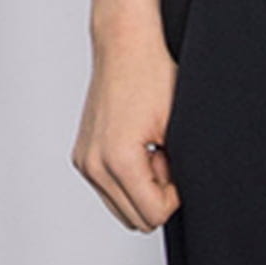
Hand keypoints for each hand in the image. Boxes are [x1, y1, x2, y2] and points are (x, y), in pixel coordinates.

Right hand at [71, 20, 179, 232]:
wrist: (124, 45)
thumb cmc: (153, 76)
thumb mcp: (179, 129)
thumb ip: (180, 174)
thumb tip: (183, 201)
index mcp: (118, 161)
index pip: (154, 216)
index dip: (174, 196)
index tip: (174, 163)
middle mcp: (94, 165)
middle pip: (137, 219)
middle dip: (157, 194)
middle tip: (163, 155)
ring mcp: (84, 162)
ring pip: (124, 209)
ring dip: (142, 187)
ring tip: (150, 150)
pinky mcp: (82, 157)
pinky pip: (112, 191)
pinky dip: (129, 178)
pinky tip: (136, 146)